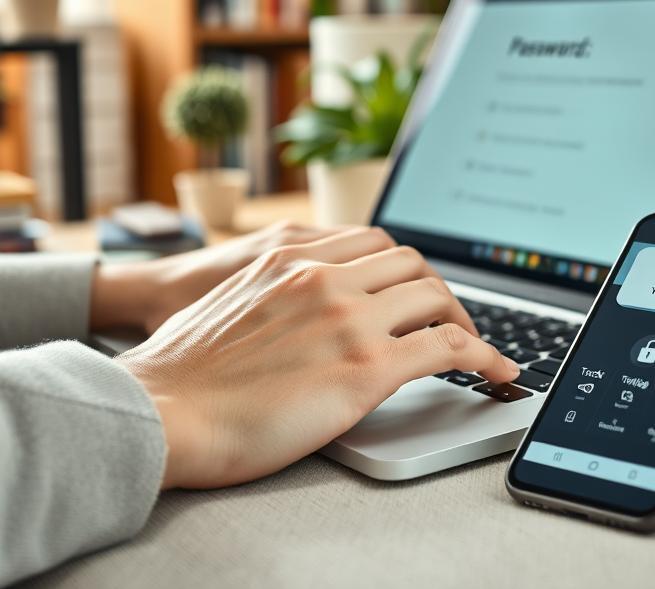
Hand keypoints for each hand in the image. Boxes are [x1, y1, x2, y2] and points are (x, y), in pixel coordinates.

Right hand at [115, 227, 519, 489]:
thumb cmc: (180, 373)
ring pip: (437, 298)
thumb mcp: (229, 303)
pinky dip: (484, 357)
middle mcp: (324, 277)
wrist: (158, 411)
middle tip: (449, 321)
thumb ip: (276, 293)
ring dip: (466, 322)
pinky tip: (496, 374)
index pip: (375, 242)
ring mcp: (348, 319)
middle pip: (413, 265)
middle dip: (439, 292)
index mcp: (290, 258)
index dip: (407, 268)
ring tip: (475, 349)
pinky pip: (446, 349)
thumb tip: (302, 315)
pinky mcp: (365, 368)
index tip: (417, 290)